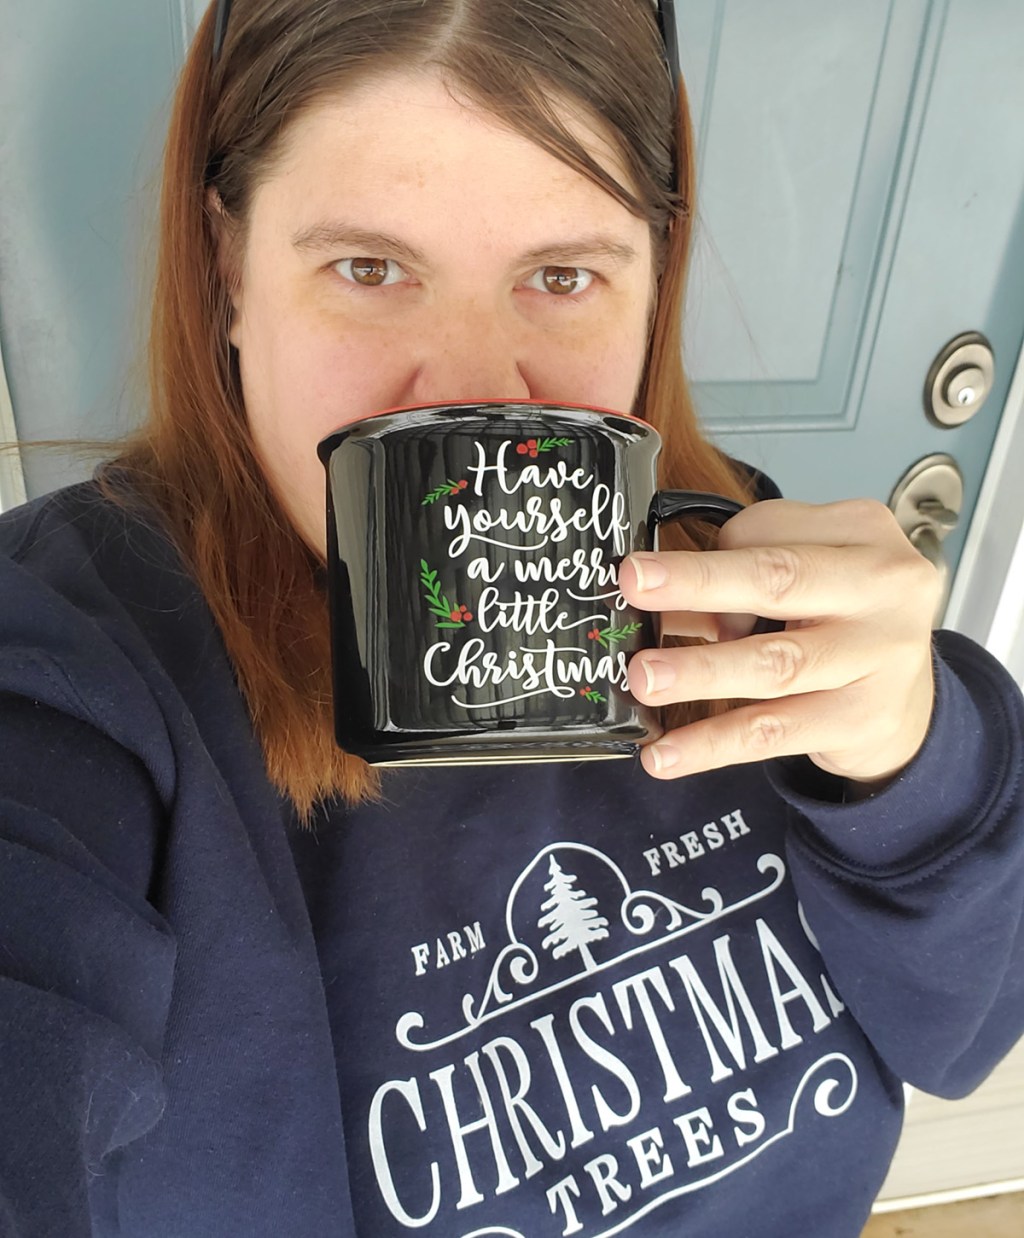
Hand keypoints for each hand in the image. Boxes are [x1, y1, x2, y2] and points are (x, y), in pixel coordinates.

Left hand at [619, 499, 941, 785]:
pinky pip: (774, 732)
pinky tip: (665, 754)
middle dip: (698, 584)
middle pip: (779, 581)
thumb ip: (741, 577)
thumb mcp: (805, 574)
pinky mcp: (864, 720)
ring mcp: (882, 656)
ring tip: (644, 678)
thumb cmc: (839, 619)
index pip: (772, 533)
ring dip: (701, 671)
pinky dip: (713, 744)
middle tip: (634, 585)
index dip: (706, 557)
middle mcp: (885, 587)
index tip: (638, 574)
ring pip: (776, 663)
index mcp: (863, 531)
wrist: (905, 698)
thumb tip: (650, 599)